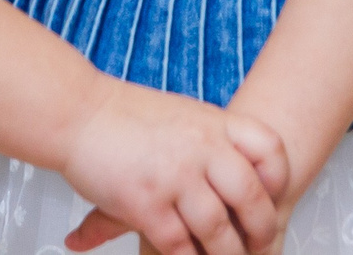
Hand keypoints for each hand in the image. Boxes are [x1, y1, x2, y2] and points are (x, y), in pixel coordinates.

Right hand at [60, 84, 288, 254]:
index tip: (271, 197)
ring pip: (217, 230)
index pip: (269, 150)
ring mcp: (173, 177)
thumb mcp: (180, 113)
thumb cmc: (122, 113)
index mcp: (212, 123)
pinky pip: (179, 245)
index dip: (277, 179)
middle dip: (259, 229)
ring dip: (224, 253)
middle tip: (257, 244)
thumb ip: (210, 137)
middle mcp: (199, 148)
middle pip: (250, 196)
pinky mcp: (145, 204)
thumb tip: (239, 165)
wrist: (75, 111)